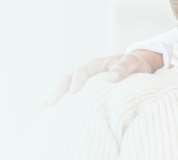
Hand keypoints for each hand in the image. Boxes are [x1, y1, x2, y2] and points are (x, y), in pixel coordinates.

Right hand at [40, 50, 161, 109]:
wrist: (135, 66)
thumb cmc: (134, 64)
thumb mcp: (132, 63)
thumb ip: (122, 68)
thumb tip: (110, 79)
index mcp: (96, 64)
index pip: (83, 71)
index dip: (77, 80)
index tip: (74, 92)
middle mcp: (86, 71)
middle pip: (67, 79)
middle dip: (59, 91)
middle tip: (52, 104)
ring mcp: (82, 81)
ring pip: (63, 88)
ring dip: (53, 98)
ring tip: (42, 111)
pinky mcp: (83, 90)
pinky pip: (68, 96)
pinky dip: (59, 103)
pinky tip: (48, 114)